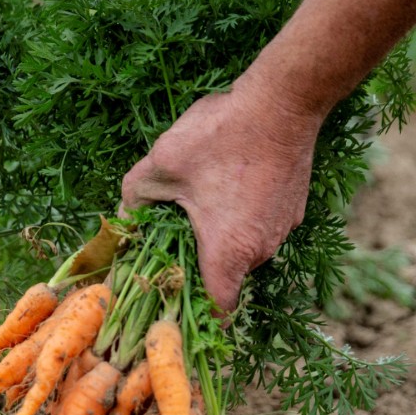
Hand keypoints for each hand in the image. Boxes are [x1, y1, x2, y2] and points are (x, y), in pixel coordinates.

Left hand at [121, 83, 321, 310]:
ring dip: (221, 238)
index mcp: (228, 252)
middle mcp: (261, 251)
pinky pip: (261, 227)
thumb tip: (122, 220)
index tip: (171, 297)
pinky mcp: (293, 210)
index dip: (193, 313)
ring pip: (244, 251)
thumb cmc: (221, 136)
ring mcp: (282, 230)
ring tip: (199, 204)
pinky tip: (227, 184)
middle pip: (226, 278)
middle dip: (197, 264)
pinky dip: (243, 218)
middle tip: (170, 236)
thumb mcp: (161, 165)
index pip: (217, 311)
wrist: (283, 101)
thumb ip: (134, 199)